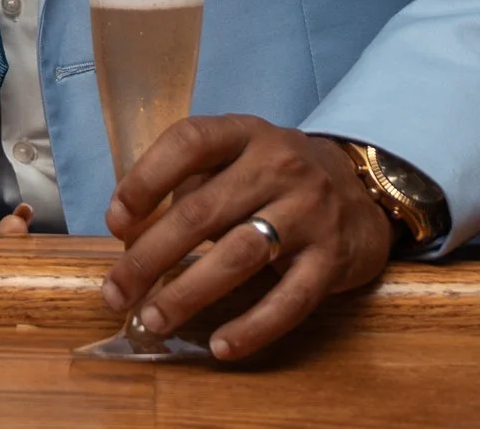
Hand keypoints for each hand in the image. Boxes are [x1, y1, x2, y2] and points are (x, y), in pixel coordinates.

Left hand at [103, 115, 391, 361]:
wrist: (363, 188)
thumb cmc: (276, 178)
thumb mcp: (237, 159)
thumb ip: (189, 185)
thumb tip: (130, 234)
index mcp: (245, 134)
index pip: (189, 142)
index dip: (146, 179)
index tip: (116, 220)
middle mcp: (279, 165)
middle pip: (202, 211)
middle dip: (150, 256)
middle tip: (116, 292)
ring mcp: (310, 211)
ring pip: (239, 256)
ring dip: (188, 293)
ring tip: (153, 320)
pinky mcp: (333, 258)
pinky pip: (289, 300)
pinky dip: (253, 328)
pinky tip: (221, 346)